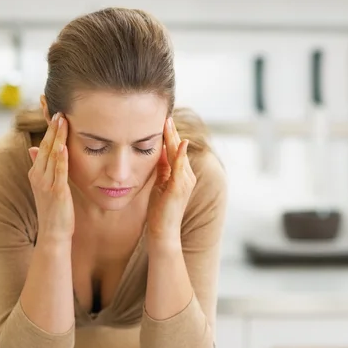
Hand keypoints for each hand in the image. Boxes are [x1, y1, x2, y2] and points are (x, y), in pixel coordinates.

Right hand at [28, 113, 74, 243]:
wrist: (53, 234)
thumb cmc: (53, 211)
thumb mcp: (44, 186)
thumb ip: (39, 166)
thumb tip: (32, 147)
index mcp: (35, 173)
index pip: (42, 146)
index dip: (48, 130)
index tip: (54, 114)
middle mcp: (38, 176)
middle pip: (45, 146)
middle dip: (52, 128)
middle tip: (60, 110)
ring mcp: (46, 184)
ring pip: (51, 155)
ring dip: (57, 137)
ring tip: (63, 120)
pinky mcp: (57, 192)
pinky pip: (59, 171)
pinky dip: (61, 158)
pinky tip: (63, 145)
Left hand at [147, 117, 196, 243]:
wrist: (163, 232)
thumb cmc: (160, 212)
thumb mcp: (160, 185)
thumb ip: (162, 169)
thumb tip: (160, 153)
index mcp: (182, 175)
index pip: (175, 151)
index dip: (169, 136)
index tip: (164, 121)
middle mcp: (187, 176)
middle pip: (179, 149)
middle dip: (172, 132)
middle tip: (166, 115)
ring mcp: (185, 182)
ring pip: (179, 154)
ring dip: (173, 138)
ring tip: (167, 122)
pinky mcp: (179, 188)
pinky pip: (180, 167)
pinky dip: (179, 154)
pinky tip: (179, 143)